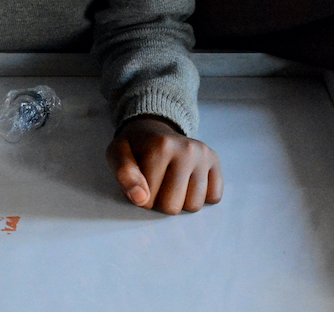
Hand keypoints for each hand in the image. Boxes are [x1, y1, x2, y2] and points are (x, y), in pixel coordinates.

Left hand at [106, 115, 223, 213]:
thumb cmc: (135, 146)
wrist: (154, 128)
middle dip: (160, 203)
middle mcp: (187, 149)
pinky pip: (214, 197)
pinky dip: (201, 196)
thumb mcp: (118, 154)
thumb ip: (124, 174)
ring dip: (181, 201)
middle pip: (173, 207)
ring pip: (194, 206)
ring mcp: (204, 155)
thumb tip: (140, 198)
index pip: (149, 201)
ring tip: (171, 182)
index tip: (139, 182)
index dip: (141, 197)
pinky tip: (189, 181)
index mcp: (160, 147)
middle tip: (156, 184)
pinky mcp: (215, 161)